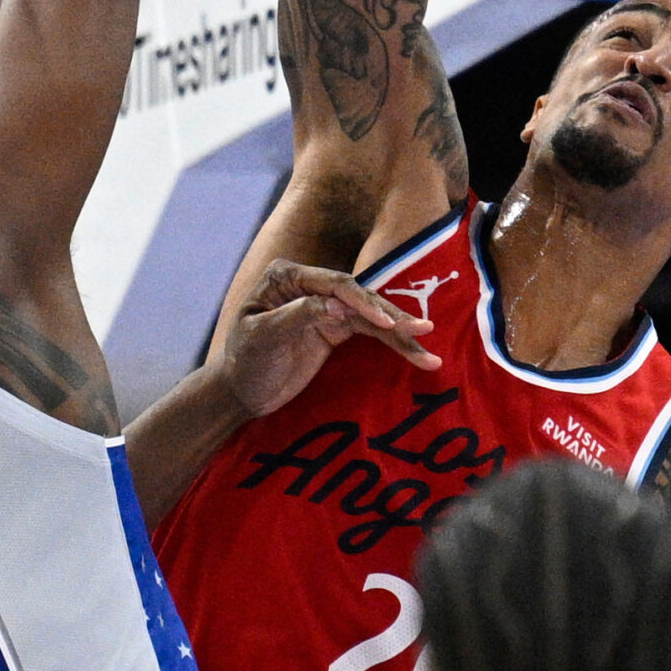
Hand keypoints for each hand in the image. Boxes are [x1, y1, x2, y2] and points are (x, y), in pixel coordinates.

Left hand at [219, 258, 438, 418]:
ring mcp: (326, 307)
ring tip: (429, 350)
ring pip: (370, 316)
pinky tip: (416, 354)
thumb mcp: (263, 336)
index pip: (334, 284)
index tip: (384, 322)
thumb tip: (337, 305)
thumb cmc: (244, 361)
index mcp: (287, 277)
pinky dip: (393, 344)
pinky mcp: (336, 330)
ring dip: (400, 333)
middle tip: (422, 330)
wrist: (241, 392)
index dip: (362, 301)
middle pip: (359, 297)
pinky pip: (371, 333)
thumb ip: (298, 315)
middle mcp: (310, 286)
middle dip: (391, 316)